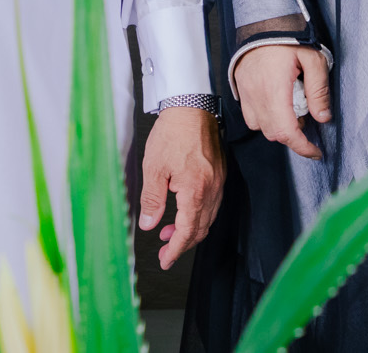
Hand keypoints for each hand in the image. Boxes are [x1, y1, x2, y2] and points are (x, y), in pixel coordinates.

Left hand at [138, 107, 224, 267]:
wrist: (191, 107)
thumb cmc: (173, 133)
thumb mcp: (154, 168)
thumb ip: (152, 200)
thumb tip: (148, 224)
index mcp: (196, 190)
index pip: (188, 231)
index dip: (176, 249)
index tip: (165, 260)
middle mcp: (212, 188)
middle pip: (201, 228)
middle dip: (183, 243)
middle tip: (165, 251)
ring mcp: (218, 181)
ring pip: (208, 216)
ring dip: (190, 229)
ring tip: (168, 233)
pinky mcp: (218, 173)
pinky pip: (212, 203)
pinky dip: (198, 214)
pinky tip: (183, 211)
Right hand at [231, 44, 330, 160]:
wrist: (261, 21)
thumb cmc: (287, 36)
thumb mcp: (313, 58)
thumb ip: (319, 90)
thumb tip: (323, 117)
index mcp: (275, 89)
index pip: (286, 131)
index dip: (302, 147)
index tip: (315, 151)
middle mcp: (257, 95)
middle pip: (274, 133)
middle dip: (293, 135)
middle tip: (308, 119)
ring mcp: (246, 94)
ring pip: (261, 127)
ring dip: (278, 127)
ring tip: (293, 109)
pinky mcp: (240, 90)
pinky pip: (251, 116)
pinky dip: (265, 118)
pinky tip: (277, 104)